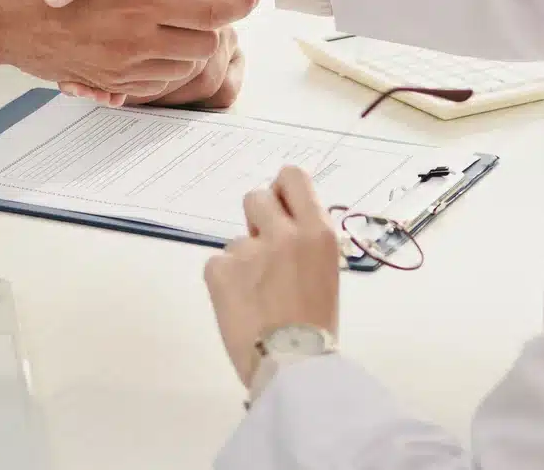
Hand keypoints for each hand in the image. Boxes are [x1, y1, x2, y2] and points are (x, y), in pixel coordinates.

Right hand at [0, 0, 255, 98]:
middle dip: (215, 26)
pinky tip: (155, 42)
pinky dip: (165, 66)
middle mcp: (136, 39)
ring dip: (190, 46)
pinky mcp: (106, 81)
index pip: (212, 11)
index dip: (237, 5)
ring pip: (184, 67)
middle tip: (209, 6)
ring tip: (180, 22)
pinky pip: (155, 84)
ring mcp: (122, 66)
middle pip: (206, 44)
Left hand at [203, 166, 342, 386]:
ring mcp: (248, 250)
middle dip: (258, 221)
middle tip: (265, 252)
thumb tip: (284, 224)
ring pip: (237, 238)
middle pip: (256, 197)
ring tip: (257, 293)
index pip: (291, 176)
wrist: (294, 366)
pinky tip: (240, 305)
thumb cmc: (317, 324)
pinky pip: (218, 264)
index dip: (282, 190)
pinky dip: (225, 281)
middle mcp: (283, 232)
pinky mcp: (219, 270)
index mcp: (317, 231)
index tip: (282, 208)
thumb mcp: (325, 270)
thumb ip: (305, 240)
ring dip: (243, 258)